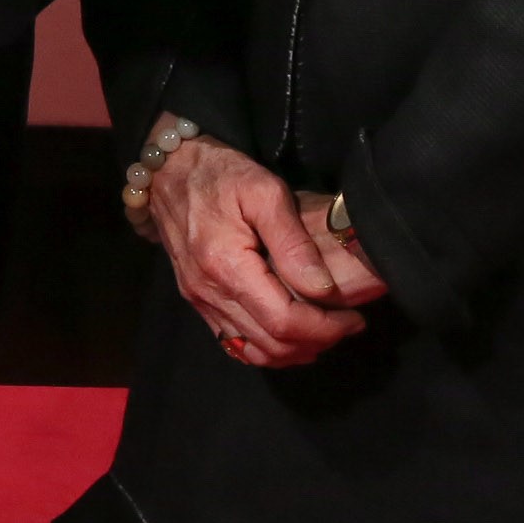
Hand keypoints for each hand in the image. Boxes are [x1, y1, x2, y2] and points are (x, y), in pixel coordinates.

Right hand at [136, 137, 379, 369]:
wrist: (169, 171)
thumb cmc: (221, 173)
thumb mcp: (264, 190)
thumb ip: (293, 242)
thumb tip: (323, 289)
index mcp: (226, 265)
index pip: (283, 322)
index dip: (324, 328)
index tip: (354, 318)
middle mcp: (208, 292)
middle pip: (271, 345)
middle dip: (317, 341)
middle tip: (346, 324)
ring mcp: (199, 300)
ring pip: (253, 351)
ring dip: (293, 351)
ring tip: (324, 331)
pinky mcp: (197, 299)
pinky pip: (234, 342)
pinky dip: (266, 347)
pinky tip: (289, 334)